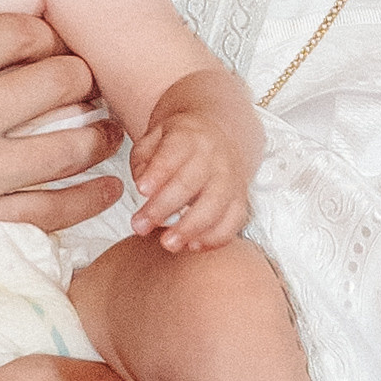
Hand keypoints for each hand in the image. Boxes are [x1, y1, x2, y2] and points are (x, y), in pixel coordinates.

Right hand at [0, 0, 121, 288]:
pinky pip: (54, 210)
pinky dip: (90, 197)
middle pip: (62, 81)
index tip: (44, 42)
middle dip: (77, 77)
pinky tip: (108, 185)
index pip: (28, 31)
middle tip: (80, 80)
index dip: (43, 34)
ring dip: (97, 133)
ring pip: (71, 144)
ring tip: (107, 126)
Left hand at [130, 106, 250, 250]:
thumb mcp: (154, 137)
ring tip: (168, 243)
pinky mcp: (240, 199)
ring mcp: (230, 179)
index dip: (157, 173)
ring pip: (215, 205)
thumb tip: (144, 188)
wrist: (217, 135)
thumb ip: (143, 159)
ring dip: (190, 229)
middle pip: (190, 183)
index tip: (141, 190)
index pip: (172, 154)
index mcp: (188, 137)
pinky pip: (234, 221)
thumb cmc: (179, 142)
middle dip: (163, 208)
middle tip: (139, 226)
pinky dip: (215, 238)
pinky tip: (193, 245)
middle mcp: (213, 157)